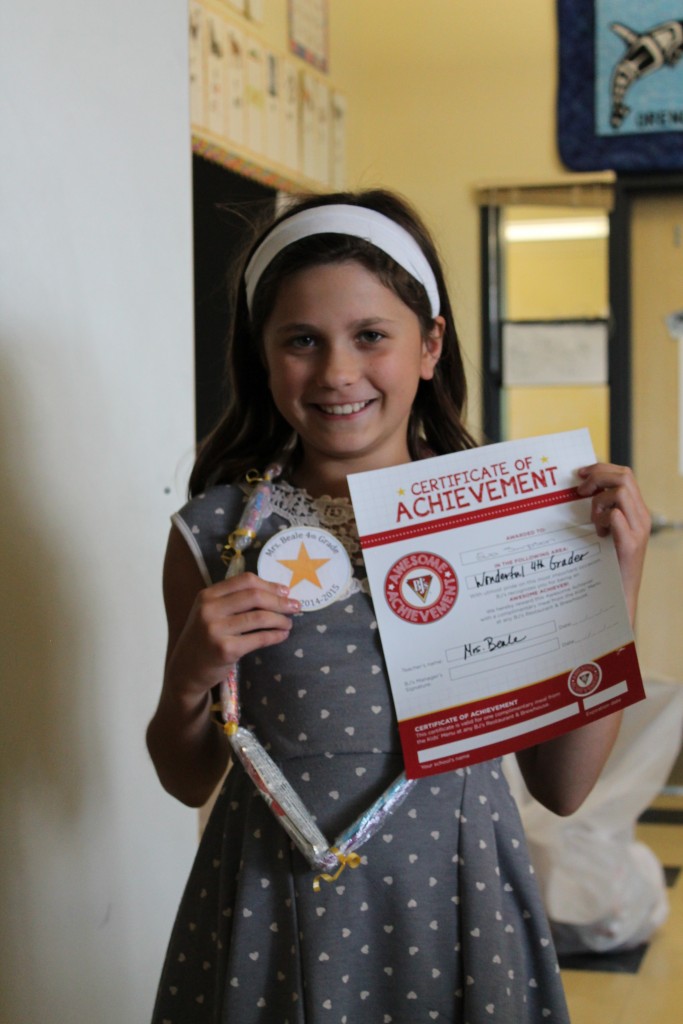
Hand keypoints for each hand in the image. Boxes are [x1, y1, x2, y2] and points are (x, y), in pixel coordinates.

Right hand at [166, 572, 299, 700]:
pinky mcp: (225, 650)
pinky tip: (282, 635)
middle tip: (296, 606)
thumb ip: (234, 600)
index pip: (245, 581)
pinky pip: (259, 638)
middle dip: (280, 600)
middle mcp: (209, 609)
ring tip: (289, 623)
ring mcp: (216, 630)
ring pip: (259, 617)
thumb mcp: (211, 613)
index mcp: (208, 595)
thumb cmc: (204, 638)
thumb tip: (276, 591)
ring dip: (280, 619)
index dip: (269, 584)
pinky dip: (275, 636)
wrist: (185, 670)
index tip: (286, 590)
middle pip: (254, 596)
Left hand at [576, 463, 650, 622]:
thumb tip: (577, 493)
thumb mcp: (605, 532)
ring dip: (599, 500)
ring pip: (620, 492)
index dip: (602, 468)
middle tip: (580, 490)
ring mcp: (638, 530)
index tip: (580, 473)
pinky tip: (599, 534)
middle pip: (624, 476)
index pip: (624, 474)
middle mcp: (641, 516)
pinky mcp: (631, 545)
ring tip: (593, 520)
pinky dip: (602, 519)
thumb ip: (599, 513)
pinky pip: (616, 517)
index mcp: (636, 511)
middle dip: (598, 476)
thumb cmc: (606, 565)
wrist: (621, 596)